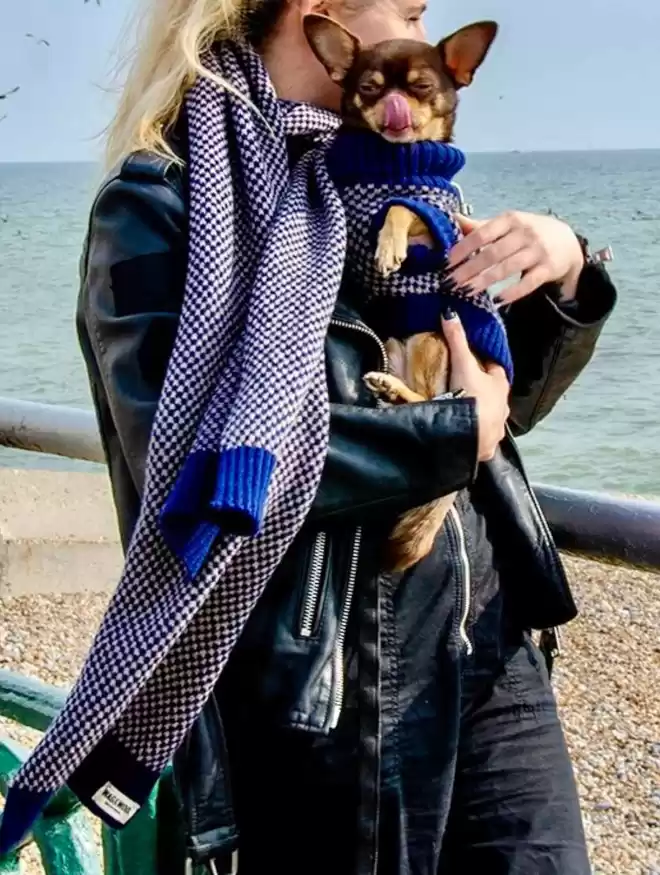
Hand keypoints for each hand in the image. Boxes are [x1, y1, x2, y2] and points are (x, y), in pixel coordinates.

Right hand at [442, 310, 509, 462]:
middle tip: (461, 387)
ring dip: (478, 415)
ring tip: (459, 412)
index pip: (495, 369)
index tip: (470, 361)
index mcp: (500, 385)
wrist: (470, 434)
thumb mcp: (462, 364)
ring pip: (489, 418)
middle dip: (481, 392)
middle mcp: (503, 408)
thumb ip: (456, 339)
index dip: (483, 364)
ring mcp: (496, 429)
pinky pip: (480, 439)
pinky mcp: (486, 448)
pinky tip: (462, 435)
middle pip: (492, 395)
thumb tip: (450, 311)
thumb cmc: (471, 396)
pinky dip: (473, 436)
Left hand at [446, 211, 583, 304]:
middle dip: (470, 268)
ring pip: (507, 268)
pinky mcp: (548, 269)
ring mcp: (538, 251)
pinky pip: (528, 283)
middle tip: (451, 281)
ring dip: (485, 281)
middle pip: (493, 253)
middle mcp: (525, 233)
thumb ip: (481, 226)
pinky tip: (496, 300)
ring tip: (466, 291)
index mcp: (511, 219)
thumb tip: (453, 218)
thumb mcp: (507, 224)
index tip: (447, 262)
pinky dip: (511, 292)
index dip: (464, 247)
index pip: (483, 233)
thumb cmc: (528, 233)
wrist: (567, 241)